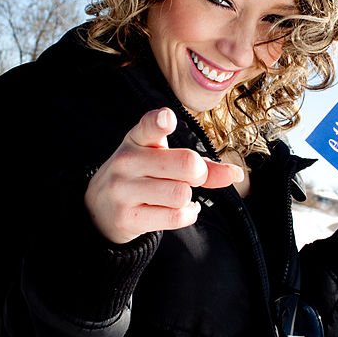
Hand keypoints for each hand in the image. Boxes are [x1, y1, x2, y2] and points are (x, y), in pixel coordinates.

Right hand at [84, 108, 243, 243]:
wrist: (101, 208)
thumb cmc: (143, 176)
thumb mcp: (162, 159)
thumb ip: (201, 164)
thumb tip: (236, 174)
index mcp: (137, 139)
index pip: (149, 126)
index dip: (160, 122)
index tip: (168, 119)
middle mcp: (127, 161)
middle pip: (186, 165)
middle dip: (199, 174)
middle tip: (193, 177)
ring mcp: (124, 190)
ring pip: (181, 194)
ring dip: (188, 198)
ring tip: (178, 195)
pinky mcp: (128, 217)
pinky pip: (176, 217)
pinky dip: (187, 215)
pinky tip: (180, 210)